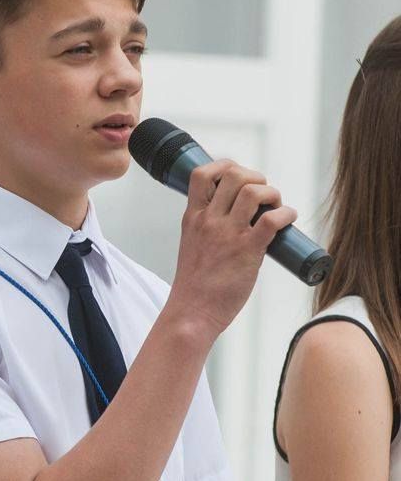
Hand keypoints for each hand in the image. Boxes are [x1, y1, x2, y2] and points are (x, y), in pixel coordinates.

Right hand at [168, 160, 296, 338]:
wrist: (192, 314)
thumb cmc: (195, 287)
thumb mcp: (192, 246)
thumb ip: (207, 230)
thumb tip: (233, 221)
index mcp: (193, 218)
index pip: (202, 174)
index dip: (224, 166)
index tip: (238, 176)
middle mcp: (209, 221)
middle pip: (234, 174)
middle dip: (255, 177)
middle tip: (263, 195)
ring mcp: (228, 234)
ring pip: (254, 191)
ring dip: (272, 194)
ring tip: (275, 207)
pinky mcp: (247, 251)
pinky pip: (272, 220)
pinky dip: (286, 214)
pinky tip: (288, 219)